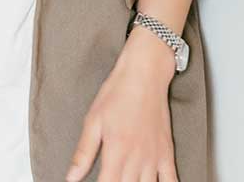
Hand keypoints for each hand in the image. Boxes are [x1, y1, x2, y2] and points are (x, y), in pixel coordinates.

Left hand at [64, 36, 177, 180]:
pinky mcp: (167, 152)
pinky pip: (172, 181)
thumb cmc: (118, 93)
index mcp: (116, 152)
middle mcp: (136, 159)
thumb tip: (70, 178)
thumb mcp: (93, 120)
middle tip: (113, 179)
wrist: (145, 73)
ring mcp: (154, 157)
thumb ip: (83, 153)